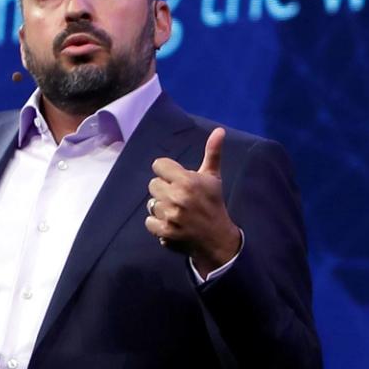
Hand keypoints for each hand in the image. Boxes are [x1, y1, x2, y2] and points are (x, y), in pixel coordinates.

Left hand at [148, 127, 243, 275]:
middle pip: (153, 184)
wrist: (217, 238)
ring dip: (162, 207)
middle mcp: (177, 196)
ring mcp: (170, 215)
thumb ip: (212, 152)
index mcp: (188, 180)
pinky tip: (172, 223)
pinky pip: (148, 221)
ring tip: (177, 212)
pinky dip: (158, 224)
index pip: (159, 165)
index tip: (178, 179)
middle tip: (180, 198)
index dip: (168, 172)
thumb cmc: (213, 203)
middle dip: (165, 189)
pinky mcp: (165, 231)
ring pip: (151, 203)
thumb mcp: (213, 177)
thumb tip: (219, 130)